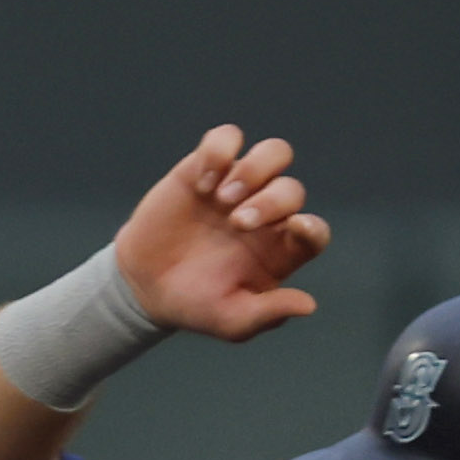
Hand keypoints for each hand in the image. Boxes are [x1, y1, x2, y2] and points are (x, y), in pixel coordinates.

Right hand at [110, 126, 327, 342]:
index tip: (296, 229)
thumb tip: (309, 305)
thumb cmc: (195, 305)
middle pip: (292, 189)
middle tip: (236, 224)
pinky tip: (202, 182)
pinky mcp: (205, 167)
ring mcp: (238, 186)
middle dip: (270, 202)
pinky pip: (226, 138)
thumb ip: (267, 314)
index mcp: (281, 250)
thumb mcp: (230, 321)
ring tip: (222, 197)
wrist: (144, 285)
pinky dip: (219, 150)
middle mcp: (267, 214)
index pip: (315, 231)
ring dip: (254, 169)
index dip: (313, 228)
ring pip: (273, 153)